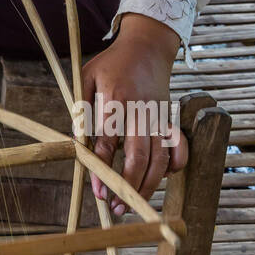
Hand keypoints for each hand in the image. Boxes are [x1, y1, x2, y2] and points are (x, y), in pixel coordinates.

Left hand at [80, 13, 185, 216]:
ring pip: (160, 158)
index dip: (102, 169)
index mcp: (116, 101)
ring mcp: (159, 117)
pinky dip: (173, 166)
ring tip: (132, 204)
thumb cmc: (111, 65)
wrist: (146, 47)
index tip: (97, 191)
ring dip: (149, 185)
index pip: (108, 143)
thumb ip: (81, 110)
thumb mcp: (86, 78)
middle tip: (115, 207)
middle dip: (128, 185)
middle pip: (139, 156)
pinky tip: (159, 178)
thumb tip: (77, 144)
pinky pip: (178, 148)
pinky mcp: (170, 119)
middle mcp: (141, 111)